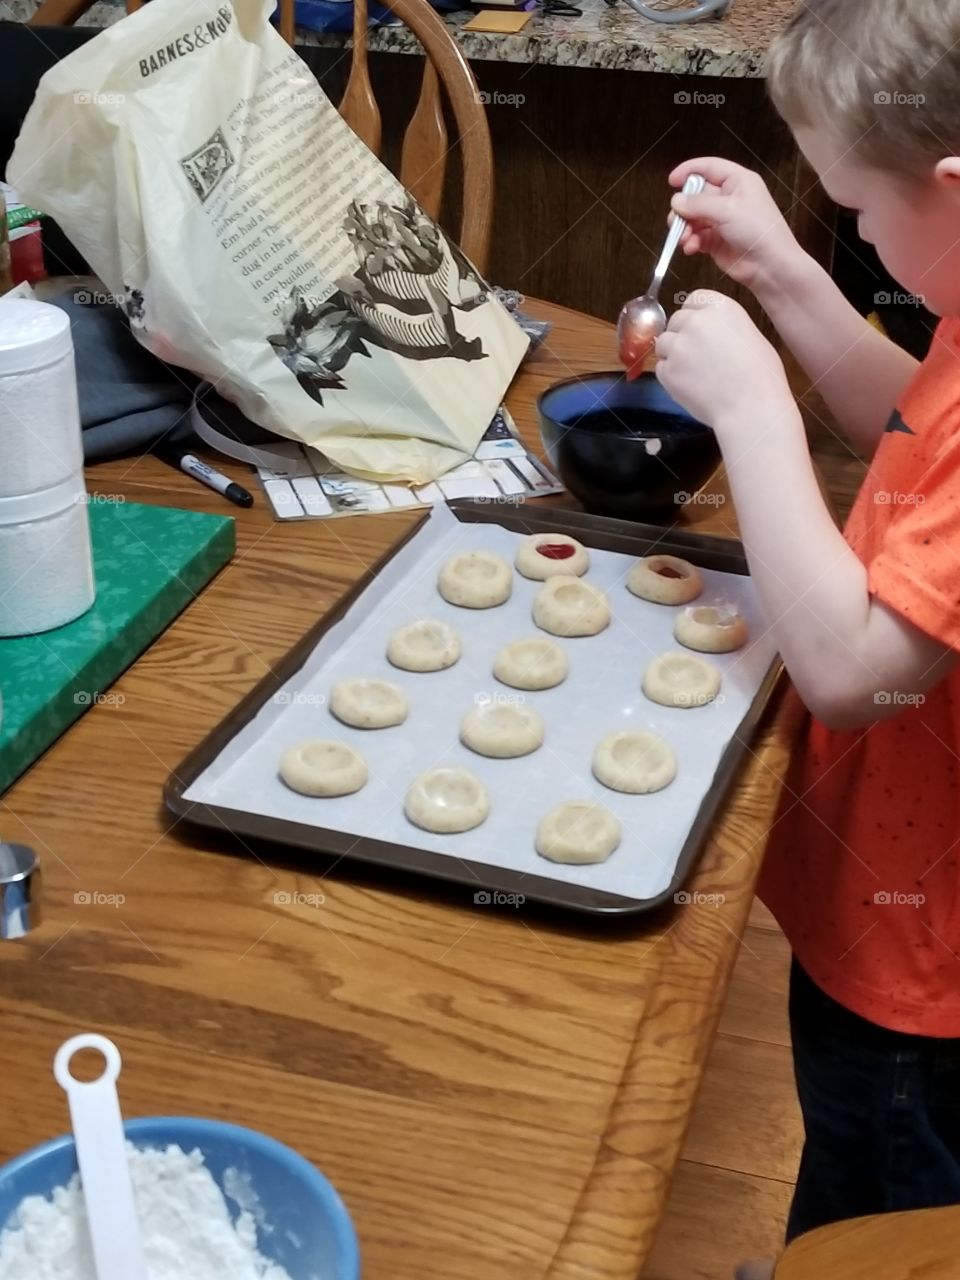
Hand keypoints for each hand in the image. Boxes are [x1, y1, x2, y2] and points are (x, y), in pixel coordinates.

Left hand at [655, 291, 793, 433]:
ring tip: (693, 373)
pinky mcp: (668, 370)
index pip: (694, 299)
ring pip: (663, 343)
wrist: (750, 406)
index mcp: (721, 308)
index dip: (693, 314)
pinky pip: (661, 368)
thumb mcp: (750, 336)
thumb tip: (713, 335)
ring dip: (672, 354)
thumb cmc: (761, 377)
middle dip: (682, 335)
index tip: (696, 326)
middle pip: (676, 320)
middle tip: (696, 355)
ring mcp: (678, 346)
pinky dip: (670, 376)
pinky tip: (689, 386)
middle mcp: (696, 321)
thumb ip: (725, 328)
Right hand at [669, 157, 803, 295]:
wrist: (768, 265)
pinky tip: (690, 248)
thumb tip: (675, 201)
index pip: (709, 168)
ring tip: (683, 239)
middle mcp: (728, 198)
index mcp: (737, 181)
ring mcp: (721, 220)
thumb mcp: (727, 210)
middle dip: (684, 208)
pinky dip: (690, 242)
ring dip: (684, 228)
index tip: (671, 181)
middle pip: (697, 195)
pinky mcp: (716, 240)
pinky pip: (696, 236)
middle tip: (676, 220)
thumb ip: (698, 204)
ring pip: (693, 218)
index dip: (689, 171)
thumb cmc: (757, 230)